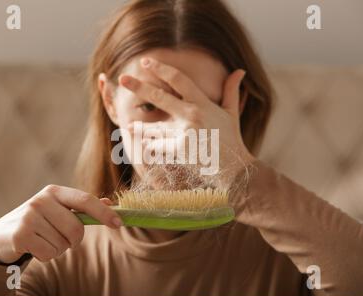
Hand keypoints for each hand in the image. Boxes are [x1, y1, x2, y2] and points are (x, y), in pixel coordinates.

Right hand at [0, 185, 121, 263]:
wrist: (1, 233)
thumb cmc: (38, 221)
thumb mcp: (58, 209)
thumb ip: (82, 207)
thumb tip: (111, 203)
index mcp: (55, 191)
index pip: (85, 200)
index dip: (104, 212)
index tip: (118, 224)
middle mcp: (42, 200)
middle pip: (76, 228)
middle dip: (74, 240)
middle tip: (63, 239)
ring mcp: (29, 216)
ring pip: (63, 244)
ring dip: (58, 248)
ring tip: (44, 240)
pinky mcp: (21, 234)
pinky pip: (49, 253)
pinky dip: (46, 256)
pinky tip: (35, 247)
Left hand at [119, 57, 254, 184]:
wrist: (234, 168)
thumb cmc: (232, 139)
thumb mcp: (232, 113)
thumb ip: (231, 91)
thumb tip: (239, 71)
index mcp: (203, 102)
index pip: (178, 79)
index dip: (160, 68)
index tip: (145, 61)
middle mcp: (192, 114)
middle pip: (159, 96)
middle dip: (139, 86)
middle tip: (122, 78)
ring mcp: (184, 132)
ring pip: (154, 126)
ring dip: (140, 127)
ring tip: (127, 126)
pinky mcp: (179, 149)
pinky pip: (159, 145)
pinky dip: (152, 145)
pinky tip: (144, 145)